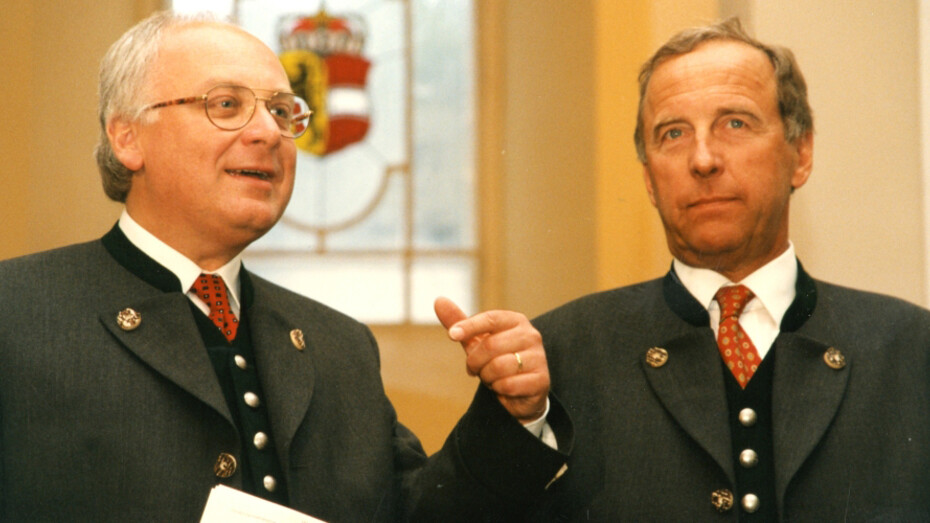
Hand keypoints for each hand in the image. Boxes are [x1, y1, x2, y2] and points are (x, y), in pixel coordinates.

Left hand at [434, 297, 549, 422]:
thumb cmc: (497, 359)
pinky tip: (503, 388)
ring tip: (492, 378)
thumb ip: (459, 322)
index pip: (491, 318)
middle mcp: (531, 335)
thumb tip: (438, 300)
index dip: (469, 326)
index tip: (452, 335)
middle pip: (490, 345)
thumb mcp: (476, 341)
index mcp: (516, 321)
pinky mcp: (541, 379)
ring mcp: (538, 357)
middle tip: (474, 369)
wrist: (521, 391)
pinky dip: (499, 389)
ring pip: (499, 367)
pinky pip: (508, 384)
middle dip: (475, 361)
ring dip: (487, 377)